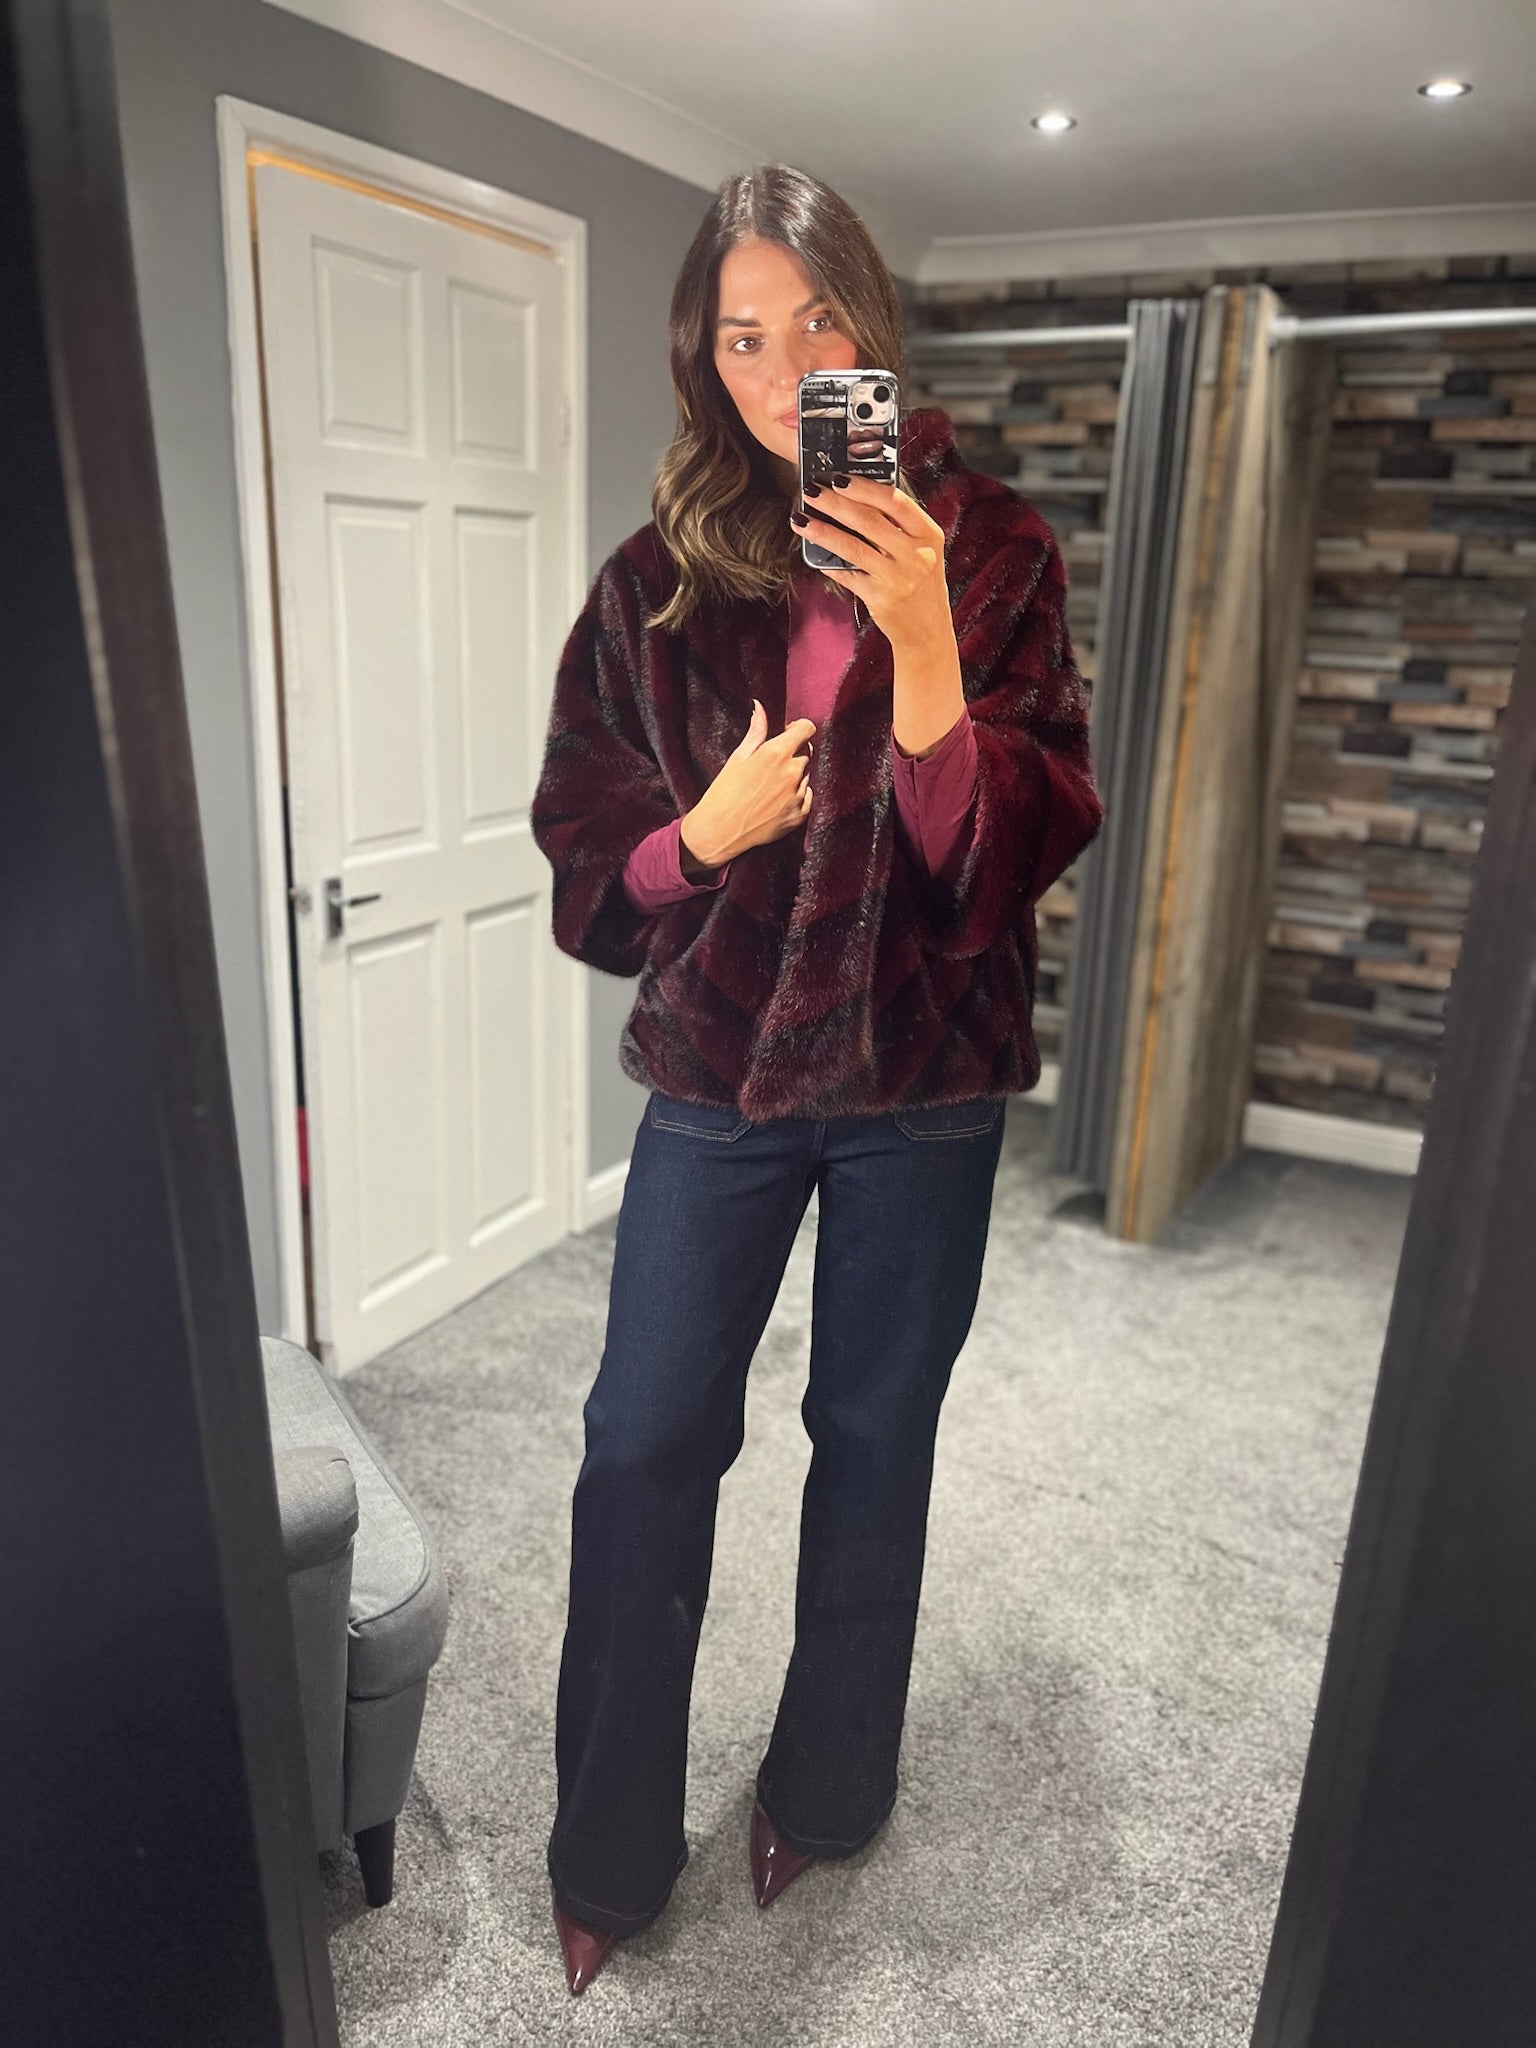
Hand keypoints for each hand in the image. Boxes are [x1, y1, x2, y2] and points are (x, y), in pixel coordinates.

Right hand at [681, 700, 815, 866]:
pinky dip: (796, 796)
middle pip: (807, 752)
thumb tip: (760, 707)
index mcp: (776, 754)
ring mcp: (798, 796)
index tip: (788, 734)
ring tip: (769, 787)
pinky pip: (807, 797)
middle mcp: (792, 773)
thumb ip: (756, 731)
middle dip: (794, 753)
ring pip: (805, 775)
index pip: (807, 729)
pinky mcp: (799, 815)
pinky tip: (775, 801)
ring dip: (793, 776)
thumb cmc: (724, 792)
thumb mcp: (738, 757)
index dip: (798, 729)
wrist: (720, 831)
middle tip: (772, 764)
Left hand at [792, 476, 951, 653]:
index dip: (865, 487)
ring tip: (800, 519)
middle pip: (869, 521)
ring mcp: (898, 578)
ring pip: (853, 547)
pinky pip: (847, 575)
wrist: (927, 631)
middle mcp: (916, 555)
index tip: (839, 477)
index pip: (896, 502)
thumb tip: (856, 498)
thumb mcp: (922, 551)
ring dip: (822, 531)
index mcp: (928, 535)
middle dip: (835, 503)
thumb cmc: (921, 584)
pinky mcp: (880, 599)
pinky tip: (812, 553)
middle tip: (811, 491)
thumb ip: (899, 527)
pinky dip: (828, 563)